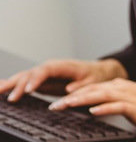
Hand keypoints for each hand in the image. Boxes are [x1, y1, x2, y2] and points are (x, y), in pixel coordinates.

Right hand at [0, 59, 126, 102]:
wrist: (99, 71)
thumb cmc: (95, 76)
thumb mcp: (92, 82)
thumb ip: (80, 86)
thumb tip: (69, 89)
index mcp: (63, 66)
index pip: (46, 70)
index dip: (36, 79)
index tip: (29, 90)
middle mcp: (51, 66)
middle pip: (32, 73)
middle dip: (20, 84)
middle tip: (11, 97)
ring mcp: (44, 72)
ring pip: (24, 76)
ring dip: (11, 84)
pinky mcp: (40, 79)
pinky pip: (24, 80)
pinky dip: (12, 83)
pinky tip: (1, 87)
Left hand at [49, 79, 135, 129]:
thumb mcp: (127, 101)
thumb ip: (112, 100)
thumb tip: (94, 105)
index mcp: (119, 85)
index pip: (92, 87)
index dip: (74, 93)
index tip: (59, 102)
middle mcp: (122, 88)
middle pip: (93, 90)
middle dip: (72, 97)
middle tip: (55, 105)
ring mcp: (129, 96)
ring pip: (102, 95)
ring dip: (83, 100)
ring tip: (68, 105)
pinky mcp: (135, 107)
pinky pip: (117, 106)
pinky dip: (105, 108)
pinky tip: (94, 111)